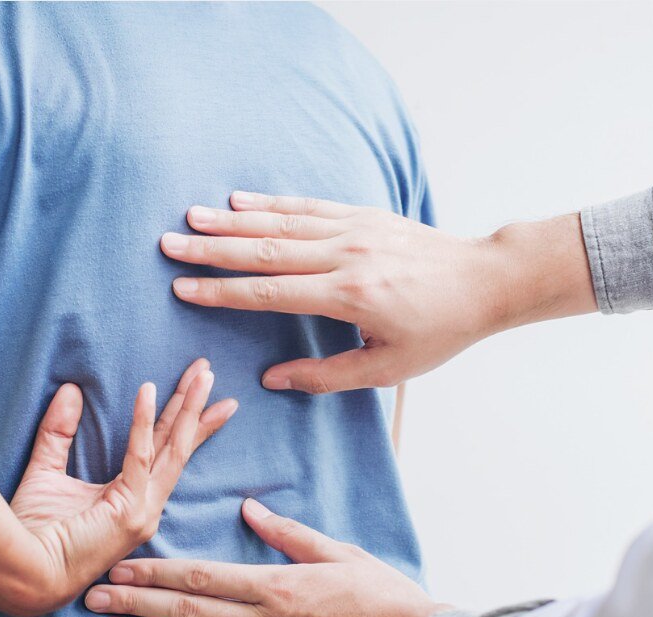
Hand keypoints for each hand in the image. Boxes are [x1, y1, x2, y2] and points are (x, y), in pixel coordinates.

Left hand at [7, 358, 237, 615]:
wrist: (21, 573)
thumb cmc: (30, 534)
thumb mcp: (46, 472)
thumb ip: (59, 433)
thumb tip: (70, 390)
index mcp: (133, 501)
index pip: (165, 452)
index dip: (182, 421)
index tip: (197, 390)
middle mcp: (146, 506)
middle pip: (179, 446)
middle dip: (196, 406)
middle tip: (209, 371)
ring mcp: (142, 510)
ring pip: (173, 448)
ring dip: (187, 407)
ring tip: (202, 374)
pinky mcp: (130, 510)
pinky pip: (140, 456)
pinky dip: (143, 421)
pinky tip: (147, 389)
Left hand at [84, 499, 446, 616]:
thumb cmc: (380, 596)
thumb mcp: (339, 552)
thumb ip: (289, 534)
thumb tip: (250, 509)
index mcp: (275, 586)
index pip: (201, 577)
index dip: (156, 573)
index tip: (121, 566)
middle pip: (187, 613)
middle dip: (136, 604)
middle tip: (94, 598)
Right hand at [161, 192, 590, 393]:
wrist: (484, 281)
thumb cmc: (438, 331)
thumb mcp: (388, 369)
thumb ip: (326, 376)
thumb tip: (272, 380)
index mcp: (350, 297)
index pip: (272, 293)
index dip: (224, 293)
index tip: (183, 290)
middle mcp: (348, 256)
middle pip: (267, 250)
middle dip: (213, 250)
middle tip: (168, 245)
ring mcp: (356, 230)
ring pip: (283, 222)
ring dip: (233, 220)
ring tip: (191, 218)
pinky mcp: (365, 214)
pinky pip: (309, 206)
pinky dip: (272, 203)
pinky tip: (240, 201)